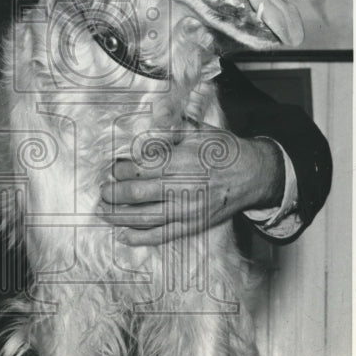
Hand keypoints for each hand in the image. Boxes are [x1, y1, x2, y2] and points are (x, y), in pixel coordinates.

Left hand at [97, 126, 283, 245]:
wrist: (253, 174)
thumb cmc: (222, 150)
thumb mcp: (198, 130)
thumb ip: (171, 126)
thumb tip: (147, 118)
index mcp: (181, 160)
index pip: (139, 167)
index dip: (119, 169)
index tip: (110, 168)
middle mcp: (182, 187)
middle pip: (136, 193)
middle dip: (113, 193)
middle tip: (102, 190)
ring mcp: (187, 210)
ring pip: (144, 217)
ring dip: (119, 215)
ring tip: (104, 211)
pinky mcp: (192, 225)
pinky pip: (161, 235)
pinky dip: (139, 237)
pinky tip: (123, 234)